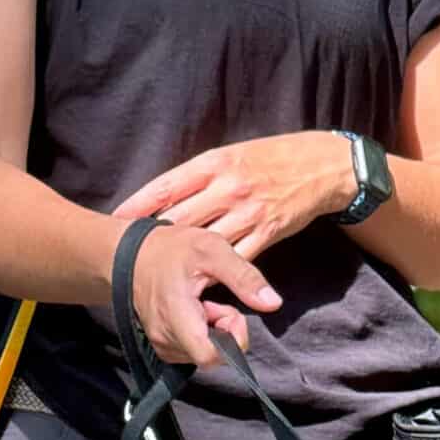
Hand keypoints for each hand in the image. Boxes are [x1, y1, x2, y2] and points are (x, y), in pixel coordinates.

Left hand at [112, 132, 355, 262]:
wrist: (322, 167)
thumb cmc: (272, 158)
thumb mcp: (233, 155)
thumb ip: (201, 176)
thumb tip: (164, 196)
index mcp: (214, 163)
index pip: (166, 186)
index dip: (138, 205)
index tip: (116, 220)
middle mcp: (228, 187)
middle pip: (178, 218)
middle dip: (152, 237)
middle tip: (128, 253)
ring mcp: (247, 212)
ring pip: (203, 242)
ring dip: (181, 259)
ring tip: (158, 273)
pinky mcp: (267, 232)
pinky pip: (234, 259)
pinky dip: (216, 273)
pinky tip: (199, 283)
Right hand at [129, 222, 281, 368]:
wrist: (130, 254)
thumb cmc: (172, 249)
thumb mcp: (213, 249)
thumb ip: (244, 277)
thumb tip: (274, 303)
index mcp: (176, 316)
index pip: (210, 356)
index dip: (231, 340)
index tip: (230, 311)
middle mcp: (164, 338)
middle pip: (211, 356)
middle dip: (223, 331)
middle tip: (215, 301)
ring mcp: (160, 344)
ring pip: (202, 354)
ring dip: (212, 332)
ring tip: (202, 302)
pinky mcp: (160, 345)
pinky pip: (191, 351)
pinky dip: (200, 334)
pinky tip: (193, 310)